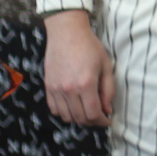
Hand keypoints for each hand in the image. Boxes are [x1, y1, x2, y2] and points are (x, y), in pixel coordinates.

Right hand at [42, 10, 114, 126]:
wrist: (67, 33)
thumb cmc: (90, 47)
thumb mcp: (106, 66)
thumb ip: (108, 90)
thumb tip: (108, 109)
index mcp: (86, 84)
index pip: (93, 114)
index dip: (102, 121)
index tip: (107, 120)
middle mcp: (68, 90)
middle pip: (79, 118)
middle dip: (92, 122)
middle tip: (99, 117)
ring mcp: (56, 89)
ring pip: (66, 116)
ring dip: (78, 118)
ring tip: (87, 111)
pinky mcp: (48, 87)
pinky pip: (54, 109)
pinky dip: (64, 112)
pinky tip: (73, 106)